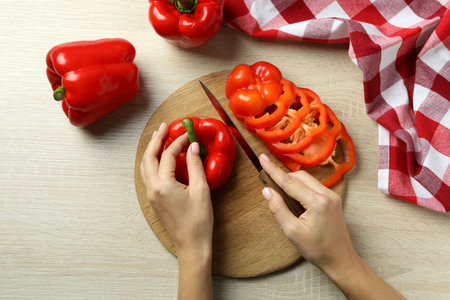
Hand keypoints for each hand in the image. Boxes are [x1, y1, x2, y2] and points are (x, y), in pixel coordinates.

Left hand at [140, 122, 212, 258]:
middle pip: (149, 157)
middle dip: (156, 140)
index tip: (188, 134)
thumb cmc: (198, 222)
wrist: (191, 244)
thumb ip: (195, 166)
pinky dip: (152, 162)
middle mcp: (152, 188)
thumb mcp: (201, 190)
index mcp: (163, 185)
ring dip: (152, 150)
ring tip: (159, 137)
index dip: (179, 142)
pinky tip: (160, 158)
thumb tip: (192, 148)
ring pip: (145, 166)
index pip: (168, 155)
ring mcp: (151, 195)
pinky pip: (148, 175)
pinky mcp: (154, 199)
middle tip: (164, 127)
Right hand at [259, 154, 404, 299]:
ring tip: (282, 195)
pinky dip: (301, 188)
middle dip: (283, 177)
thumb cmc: (317, 249)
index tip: (263, 157)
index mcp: (317, 202)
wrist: (340, 259)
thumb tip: (267, 191)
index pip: (289, 182)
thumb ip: (278, 209)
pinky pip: (313, 186)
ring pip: (307, 180)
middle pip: (299, 177)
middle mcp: (327, 195)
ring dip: (292, 182)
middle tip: (269, 183)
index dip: (273, 170)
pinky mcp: (333, 199)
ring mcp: (332, 196)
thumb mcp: (292, 232)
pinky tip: (295, 199)